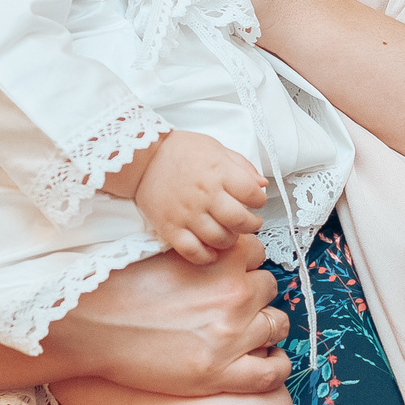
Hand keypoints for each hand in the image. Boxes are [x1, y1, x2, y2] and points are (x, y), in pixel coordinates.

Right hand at [48, 239, 289, 395]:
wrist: (89, 327)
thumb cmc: (118, 286)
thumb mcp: (164, 250)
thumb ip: (200, 247)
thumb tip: (221, 244)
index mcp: (222, 258)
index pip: (257, 251)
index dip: (244, 262)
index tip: (232, 271)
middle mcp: (235, 294)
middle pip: (268, 286)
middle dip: (253, 292)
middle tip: (231, 303)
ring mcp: (232, 336)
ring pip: (277, 324)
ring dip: (266, 325)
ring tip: (250, 330)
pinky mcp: (221, 374)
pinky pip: (271, 372)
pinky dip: (276, 365)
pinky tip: (268, 359)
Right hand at [132, 130, 266, 262]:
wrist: (142, 159)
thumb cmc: (180, 151)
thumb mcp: (216, 148)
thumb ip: (242, 166)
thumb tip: (262, 184)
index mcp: (218, 172)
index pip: (252, 193)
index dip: (259, 200)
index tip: (256, 201)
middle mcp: (204, 194)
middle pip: (240, 221)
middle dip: (252, 224)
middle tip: (250, 222)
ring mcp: (187, 214)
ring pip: (220, 239)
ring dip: (232, 240)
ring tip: (230, 233)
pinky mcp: (171, 228)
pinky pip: (193, 252)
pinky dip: (207, 256)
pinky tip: (212, 250)